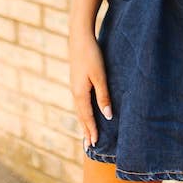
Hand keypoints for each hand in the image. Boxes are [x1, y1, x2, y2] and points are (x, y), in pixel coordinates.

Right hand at [68, 28, 112, 147]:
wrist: (80, 38)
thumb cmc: (92, 56)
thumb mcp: (100, 76)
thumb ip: (103, 96)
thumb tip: (107, 115)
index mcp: (80, 93)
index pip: (87, 117)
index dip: (92, 130)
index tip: (95, 144)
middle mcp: (75, 92)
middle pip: (81, 116)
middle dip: (86, 130)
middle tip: (90, 145)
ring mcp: (75, 86)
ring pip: (80, 109)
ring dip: (84, 121)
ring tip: (87, 132)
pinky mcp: (77, 80)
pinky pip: (80, 101)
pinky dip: (83, 111)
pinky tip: (86, 110)